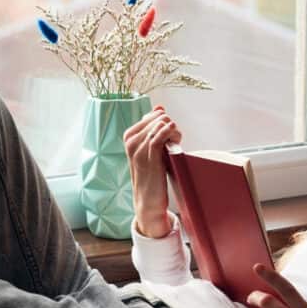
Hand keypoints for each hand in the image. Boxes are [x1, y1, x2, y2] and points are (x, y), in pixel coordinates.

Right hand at [123, 106, 181, 237]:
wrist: (148, 200)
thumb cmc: (152, 174)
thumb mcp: (150, 149)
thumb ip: (154, 128)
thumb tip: (159, 107)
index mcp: (129, 136)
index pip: (152, 116)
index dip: (166, 122)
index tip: (172, 135)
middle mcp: (131, 141)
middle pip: (159, 119)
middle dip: (171, 126)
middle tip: (176, 140)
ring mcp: (138, 149)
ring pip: (161, 125)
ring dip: (175, 132)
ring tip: (177, 143)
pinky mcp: (149, 157)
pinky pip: (160, 136)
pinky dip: (171, 134)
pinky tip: (176, 140)